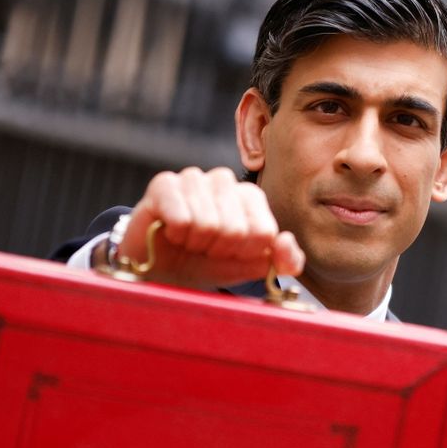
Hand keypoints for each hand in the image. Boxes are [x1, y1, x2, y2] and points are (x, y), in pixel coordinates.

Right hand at [113, 167, 303, 289]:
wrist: (160, 269)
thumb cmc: (207, 262)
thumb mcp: (250, 267)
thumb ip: (283, 260)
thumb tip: (286, 242)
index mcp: (250, 197)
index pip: (264, 233)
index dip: (244, 253)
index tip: (229, 253)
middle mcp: (224, 181)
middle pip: (237, 230)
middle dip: (218, 250)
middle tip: (204, 247)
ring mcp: (194, 178)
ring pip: (208, 224)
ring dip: (195, 243)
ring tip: (187, 239)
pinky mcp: (164, 184)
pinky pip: (181, 218)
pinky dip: (176, 235)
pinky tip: (170, 231)